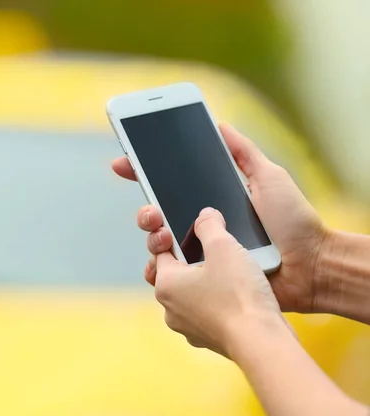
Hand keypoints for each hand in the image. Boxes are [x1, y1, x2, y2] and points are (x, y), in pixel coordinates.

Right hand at [112, 123, 330, 312]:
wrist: (310, 266)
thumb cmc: (293, 221)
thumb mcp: (269, 177)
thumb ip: (243, 153)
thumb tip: (219, 124)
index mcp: (211, 202)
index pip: (169, 185)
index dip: (143, 173)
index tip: (123, 161)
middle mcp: (200, 227)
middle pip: (156, 216)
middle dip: (145, 210)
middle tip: (152, 211)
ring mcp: (200, 254)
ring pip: (157, 244)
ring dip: (150, 236)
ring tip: (162, 234)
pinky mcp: (203, 279)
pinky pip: (168, 275)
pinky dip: (156, 268)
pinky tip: (159, 262)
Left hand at [154, 207, 284, 356]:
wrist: (262, 341)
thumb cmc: (239, 295)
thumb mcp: (223, 246)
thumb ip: (209, 225)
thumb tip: (205, 216)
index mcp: (165, 284)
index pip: (161, 251)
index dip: (175, 236)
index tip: (194, 231)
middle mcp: (170, 309)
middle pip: (175, 273)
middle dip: (192, 260)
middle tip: (213, 252)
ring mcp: (188, 327)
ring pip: (192, 294)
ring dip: (205, 281)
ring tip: (229, 272)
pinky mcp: (208, 339)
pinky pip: (208, 312)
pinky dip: (218, 302)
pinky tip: (237, 294)